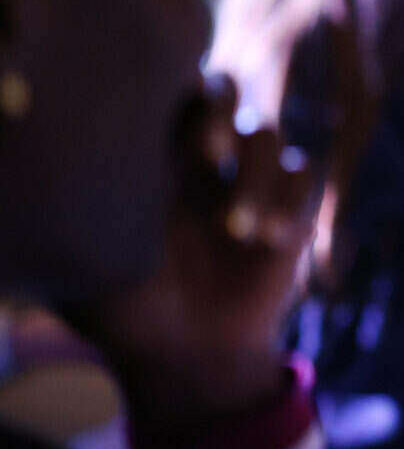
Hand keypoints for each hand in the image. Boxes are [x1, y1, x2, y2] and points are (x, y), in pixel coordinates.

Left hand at [63, 76, 318, 426]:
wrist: (184, 357)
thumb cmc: (122, 310)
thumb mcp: (86, 257)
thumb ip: (77, 210)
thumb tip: (56, 162)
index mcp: (149, 158)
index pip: (165, 90)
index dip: (174, 91)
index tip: (164, 131)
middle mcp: (200, 160)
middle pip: (223, 91)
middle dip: (221, 113)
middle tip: (210, 155)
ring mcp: (247, 183)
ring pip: (269, 134)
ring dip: (256, 176)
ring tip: (239, 231)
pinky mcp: (288, 212)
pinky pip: (302, 174)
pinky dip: (290, 200)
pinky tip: (268, 240)